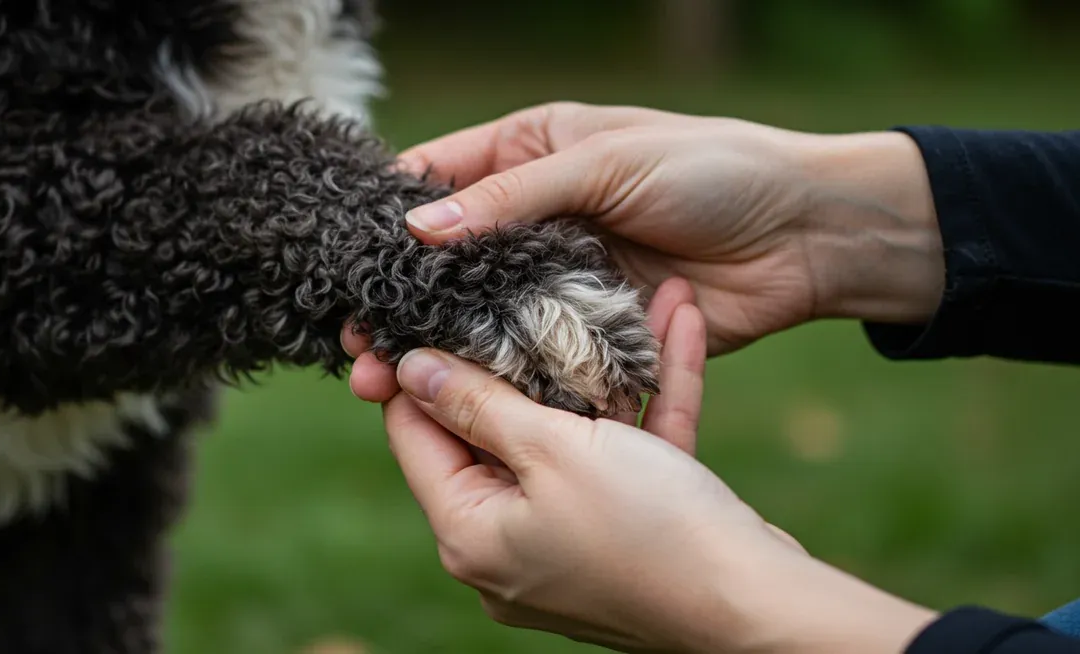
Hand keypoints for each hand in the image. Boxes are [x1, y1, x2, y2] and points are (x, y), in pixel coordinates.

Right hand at [346, 102, 943, 401]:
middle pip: (450, 265)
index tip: (343, 264)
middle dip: (402, 304)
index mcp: (532, 155)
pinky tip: (457, 401)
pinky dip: (502, 377)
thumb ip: (514, 198)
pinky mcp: (596, 330)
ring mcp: (564, 279)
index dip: (392, 220)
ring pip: (484, 318)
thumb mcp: (606, 163)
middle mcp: (538, 220)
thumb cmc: (713, 170)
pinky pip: (538, 355)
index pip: (440, 181)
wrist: (810, 235)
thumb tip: (420, 227)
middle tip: (357, 346)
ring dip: (439, 349)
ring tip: (384, 382)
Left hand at [382, 279, 937, 653]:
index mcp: (470, 533)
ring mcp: (570, 542)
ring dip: (599, 367)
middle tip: (522, 289)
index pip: (417, 436)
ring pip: (571, 437)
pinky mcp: (628, 533)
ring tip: (615, 292)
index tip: (433, 306)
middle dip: (522, 357)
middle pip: (494, 433)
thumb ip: (479, 404)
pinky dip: (645, 400)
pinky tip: (680, 322)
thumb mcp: (553, 450)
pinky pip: (626, 454)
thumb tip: (408, 369)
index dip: (422, 369)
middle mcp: (509, 545)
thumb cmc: (650, 530)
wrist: (761, 608)